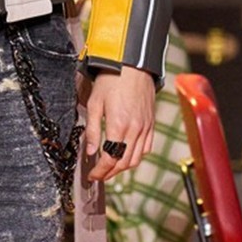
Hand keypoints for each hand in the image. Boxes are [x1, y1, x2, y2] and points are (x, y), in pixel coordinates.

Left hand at [83, 65, 154, 181]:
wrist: (133, 65)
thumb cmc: (112, 80)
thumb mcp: (95, 103)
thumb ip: (92, 130)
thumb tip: (90, 151)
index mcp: (119, 125)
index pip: (110, 158)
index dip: (100, 171)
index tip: (92, 176)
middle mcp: (135, 129)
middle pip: (124, 162)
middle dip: (110, 173)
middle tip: (98, 176)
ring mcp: (145, 127)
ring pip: (136, 158)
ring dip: (123, 168)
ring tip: (110, 169)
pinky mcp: (151, 124)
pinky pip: (147, 148)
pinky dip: (136, 157)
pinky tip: (127, 156)